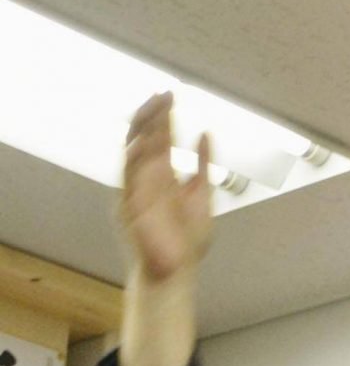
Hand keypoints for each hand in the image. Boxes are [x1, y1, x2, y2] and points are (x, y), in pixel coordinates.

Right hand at [116, 94, 212, 287]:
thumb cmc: (187, 240)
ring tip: (157, 107)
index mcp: (161, 177)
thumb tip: (205, 133)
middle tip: (166, 93)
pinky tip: (144, 139)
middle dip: (153, 115)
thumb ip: (202, 166)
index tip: (170, 94)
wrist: (177, 273)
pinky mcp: (130, 207)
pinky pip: (128, 179)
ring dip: (145, 130)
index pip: (158, 139)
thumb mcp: (202, 195)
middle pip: (144, 139)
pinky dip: (135, 159)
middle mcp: (145, 180)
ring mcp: (136, 191)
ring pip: (134, 152)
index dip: (163, 117)